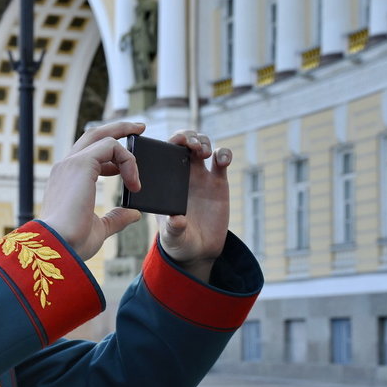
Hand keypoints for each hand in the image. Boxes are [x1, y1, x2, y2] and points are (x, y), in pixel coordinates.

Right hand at [39, 121, 145, 260]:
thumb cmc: (73, 242)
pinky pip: (111, 146)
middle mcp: (66, 167)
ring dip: (127, 149)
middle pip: (93, 134)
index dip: (112, 154)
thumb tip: (134, 214)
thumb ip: (116, 218)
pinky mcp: (81, 163)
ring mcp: (72, 163)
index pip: (89, 154)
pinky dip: (127, 161)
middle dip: (119, 128)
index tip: (129, 163)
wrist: (59, 246)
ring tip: (140, 172)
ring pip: (104, 137)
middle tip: (141, 127)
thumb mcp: (99, 228)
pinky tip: (134, 183)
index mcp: (66, 181)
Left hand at [158, 130, 231, 282]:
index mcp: (164, 183)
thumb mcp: (173, 237)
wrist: (200, 249)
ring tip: (204, 152)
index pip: (162, 154)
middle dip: (187, 136)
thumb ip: (174, 229)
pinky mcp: (218, 182)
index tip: (175, 143)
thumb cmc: (179, 241)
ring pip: (202, 146)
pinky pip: (221, 160)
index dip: (168, 143)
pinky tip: (222, 160)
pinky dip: (224, 154)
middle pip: (182, 143)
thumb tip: (178, 219)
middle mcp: (180, 175)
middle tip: (191, 144)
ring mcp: (200, 176)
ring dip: (203, 141)